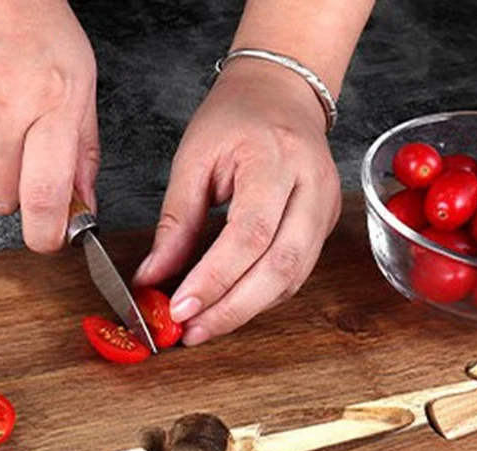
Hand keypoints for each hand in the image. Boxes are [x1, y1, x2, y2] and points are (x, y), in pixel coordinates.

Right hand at [0, 0, 98, 252]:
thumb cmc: (36, 30)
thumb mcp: (80, 86)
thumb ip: (83, 154)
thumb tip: (83, 209)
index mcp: (51, 107)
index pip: (44, 197)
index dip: (46, 235)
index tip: (49, 239)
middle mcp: (2, 111)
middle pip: (0, 201)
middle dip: (12, 191)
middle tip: (20, 152)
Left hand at [133, 59, 341, 344]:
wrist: (282, 92)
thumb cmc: (235, 118)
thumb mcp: (193, 160)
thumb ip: (175, 222)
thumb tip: (152, 277)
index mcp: (276, 159)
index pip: (249, 234)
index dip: (215, 278)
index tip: (180, 308)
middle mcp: (312, 186)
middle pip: (281, 266)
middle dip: (232, 308)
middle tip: (191, 332)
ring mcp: (325, 209)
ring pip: (292, 278)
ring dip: (245, 311)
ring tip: (203, 327)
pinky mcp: (323, 226)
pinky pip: (294, 275)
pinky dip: (259, 298)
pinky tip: (229, 308)